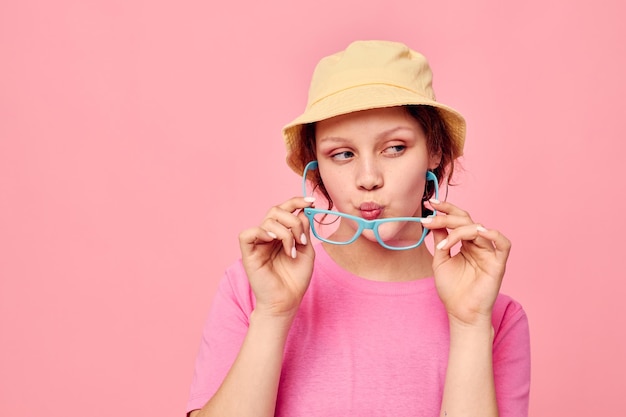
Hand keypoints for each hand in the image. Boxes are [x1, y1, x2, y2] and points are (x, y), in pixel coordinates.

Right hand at [238, 197, 315, 318]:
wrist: (287, 301)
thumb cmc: (295, 279)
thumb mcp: (306, 251)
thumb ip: (303, 230)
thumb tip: (302, 211)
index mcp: (281, 233)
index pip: (285, 209)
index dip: (296, 201)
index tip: (312, 202)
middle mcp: (268, 235)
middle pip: (276, 210)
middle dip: (293, 220)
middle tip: (302, 240)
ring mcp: (258, 243)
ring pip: (267, 220)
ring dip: (286, 232)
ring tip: (292, 251)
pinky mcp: (248, 253)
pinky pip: (247, 234)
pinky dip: (262, 233)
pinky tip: (274, 242)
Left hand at [422, 199, 510, 326]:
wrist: (459, 313)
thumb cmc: (451, 289)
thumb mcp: (440, 260)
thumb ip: (440, 240)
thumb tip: (432, 219)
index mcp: (466, 243)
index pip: (458, 219)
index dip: (446, 209)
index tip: (430, 203)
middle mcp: (478, 245)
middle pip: (467, 220)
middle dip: (447, 217)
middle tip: (430, 218)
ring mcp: (489, 253)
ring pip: (478, 229)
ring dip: (458, 231)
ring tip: (443, 245)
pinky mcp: (498, 264)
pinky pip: (503, 243)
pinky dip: (493, 234)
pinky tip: (478, 233)